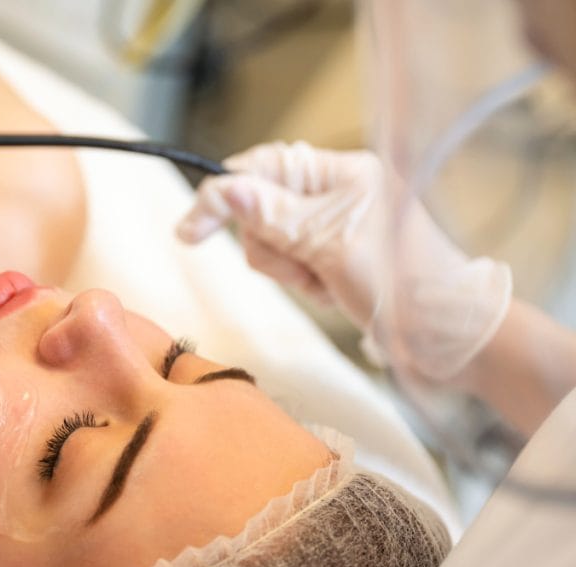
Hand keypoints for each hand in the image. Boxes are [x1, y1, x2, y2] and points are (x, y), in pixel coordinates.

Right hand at [178, 140, 511, 380]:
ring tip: (325, 284)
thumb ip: (272, 215)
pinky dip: (304, 282)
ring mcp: (336, 223)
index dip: (222, 196)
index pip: (263, 167)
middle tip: (304, 268)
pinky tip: (332, 291)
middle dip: (273, 245)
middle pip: (262, 208)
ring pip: (273, 241)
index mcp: (342, 172)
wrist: (445, 332)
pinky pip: (293, 264)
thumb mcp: (328, 246)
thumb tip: (224, 186)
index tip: (189, 232)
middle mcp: (336, 191)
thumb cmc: (399, 283)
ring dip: (290, 270)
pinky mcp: (335, 254)